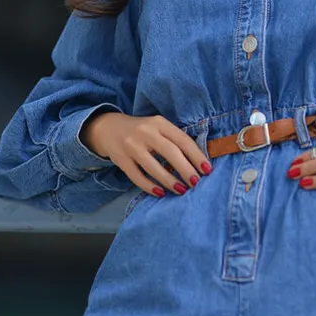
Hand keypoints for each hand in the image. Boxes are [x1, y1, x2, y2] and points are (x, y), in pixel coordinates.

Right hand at [82, 111, 211, 197]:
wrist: (109, 128)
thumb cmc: (142, 131)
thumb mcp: (158, 127)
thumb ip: (174, 139)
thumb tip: (197, 162)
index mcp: (159, 123)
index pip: (182, 140)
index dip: (196, 156)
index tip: (207, 170)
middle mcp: (145, 132)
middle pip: (170, 152)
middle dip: (186, 169)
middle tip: (196, 183)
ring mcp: (131, 146)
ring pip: (153, 167)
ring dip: (170, 181)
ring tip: (182, 190)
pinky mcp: (121, 160)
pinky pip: (137, 177)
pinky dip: (150, 186)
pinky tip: (161, 192)